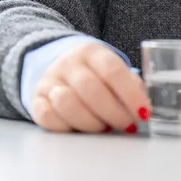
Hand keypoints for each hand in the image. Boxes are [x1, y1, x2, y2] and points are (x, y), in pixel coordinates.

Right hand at [30, 40, 150, 132]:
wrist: (54, 63)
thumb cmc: (93, 72)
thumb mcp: (111, 68)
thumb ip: (130, 84)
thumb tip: (145, 107)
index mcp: (92, 51)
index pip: (112, 70)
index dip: (130, 94)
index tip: (143, 113)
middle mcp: (68, 63)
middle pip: (91, 89)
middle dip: (114, 113)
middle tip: (127, 125)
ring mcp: (49, 80)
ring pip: (67, 104)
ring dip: (91, 122)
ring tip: (104, 127)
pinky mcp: (35, 99)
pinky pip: (47, 117)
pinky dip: (66, 127)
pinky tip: (80, 128)